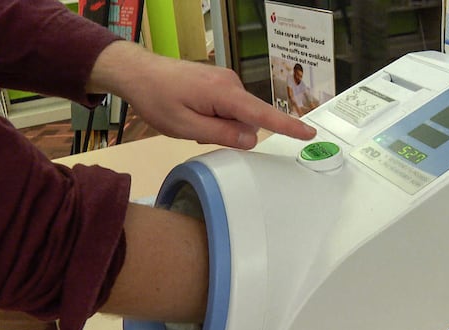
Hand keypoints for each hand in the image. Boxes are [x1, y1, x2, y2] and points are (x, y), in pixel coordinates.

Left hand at [87, 41, 316, 148]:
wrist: (138, 72)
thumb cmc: (158, 100)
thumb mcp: (186, 126)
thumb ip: (221, 134)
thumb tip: (252, 139)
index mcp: (224, 93)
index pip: (262, 114)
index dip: (287, 126)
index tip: (309, 133)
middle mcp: (231, 83)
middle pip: (249, 118)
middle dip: (231, 131)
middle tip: (197, 132)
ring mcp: (225, 80)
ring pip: (238, 114)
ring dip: (221, 124)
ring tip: (192, 120)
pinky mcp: (219, 82)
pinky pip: (229, 106)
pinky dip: (216, 115)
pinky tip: (194, 113)